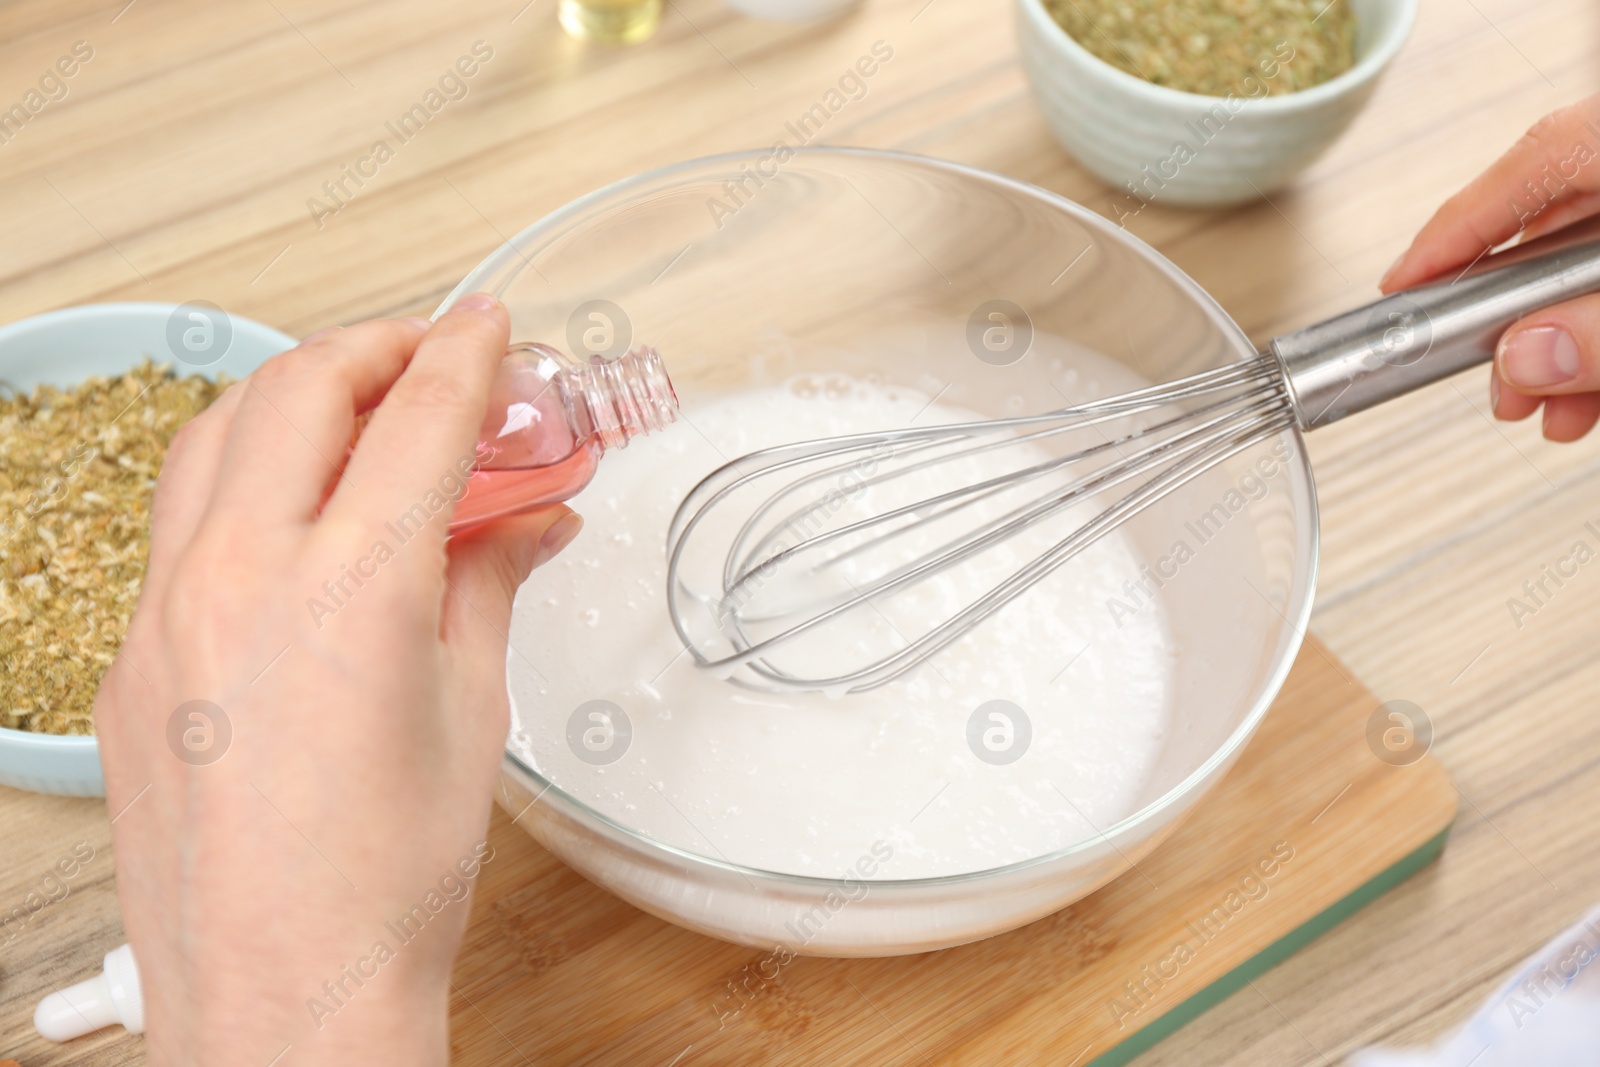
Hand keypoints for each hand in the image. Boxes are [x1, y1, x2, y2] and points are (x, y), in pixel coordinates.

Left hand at [94, 295, 581, 1064]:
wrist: (284, 990)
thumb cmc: (381, 882)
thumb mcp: (470, 710)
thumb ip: (488, 584)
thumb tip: (524, 526)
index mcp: (348, 592)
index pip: (418, 420)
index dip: (468, 356)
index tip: (489, 330)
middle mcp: (238, 583)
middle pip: (298, 390)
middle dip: (376, 348)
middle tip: (432, 357)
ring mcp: (164, 615)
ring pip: (213, 437)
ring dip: (291, 398)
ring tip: (355, 415)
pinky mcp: (126, 657)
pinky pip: (176, 523)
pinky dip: (241, 483)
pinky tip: (293, 519)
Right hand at [1381, 94, 1599, 441]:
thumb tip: (1525, 357)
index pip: (1522, 170)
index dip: (1448, 235)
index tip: (1399, 287)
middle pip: (1550, 231)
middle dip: (1511, 319)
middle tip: (1488, 375)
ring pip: (1586, 270)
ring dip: (1558, 344)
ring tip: (1546, 405)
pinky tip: (1590, 391)